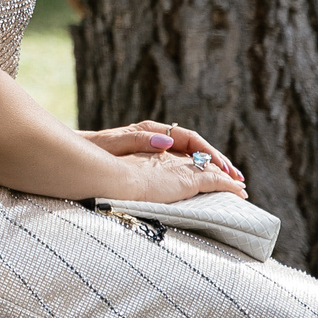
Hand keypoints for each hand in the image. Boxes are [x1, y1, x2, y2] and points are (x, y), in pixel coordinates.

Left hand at [96, 119, 248, 203]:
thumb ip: (139, 140)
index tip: (225, 168)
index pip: (191, 139)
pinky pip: (183, 168)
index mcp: (153, 131)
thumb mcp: (115, 143)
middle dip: (219, 163)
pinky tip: (210, 186)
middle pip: (197, 149)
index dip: (210, 153)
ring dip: (213, 171)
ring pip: (193, 159)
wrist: (78, 155)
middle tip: (239, 179)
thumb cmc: (94, 149)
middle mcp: (159, 138)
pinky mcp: (153, 163)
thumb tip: (167, 140)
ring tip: (233, 184)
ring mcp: (158, 150)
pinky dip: (199, 175)